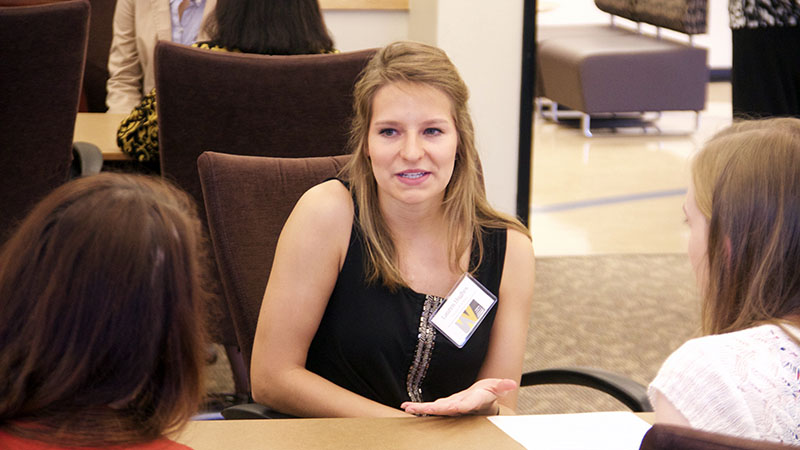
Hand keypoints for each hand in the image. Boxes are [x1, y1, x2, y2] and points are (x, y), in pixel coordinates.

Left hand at [400, 378, 516, 415]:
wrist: (483, 404)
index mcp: (471, 403)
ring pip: (434, 409)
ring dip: (420, 409)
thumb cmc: (489, 396)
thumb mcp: (496, 388)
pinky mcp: (444, 406)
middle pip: (443, 409)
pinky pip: (430, 407)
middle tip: (416, 408)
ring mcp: (450, 407)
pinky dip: (419, 408)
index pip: (463, 404)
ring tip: (407, 408)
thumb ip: (502, 386)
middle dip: (430, 409)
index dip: (456, 405)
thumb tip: (511, 383)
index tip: (449, 406)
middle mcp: (459, 407)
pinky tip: (407, 407)